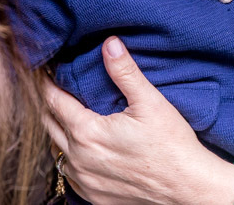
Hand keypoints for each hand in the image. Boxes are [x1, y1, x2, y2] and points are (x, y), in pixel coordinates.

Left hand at [41, 37, 233, 204]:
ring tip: (71, 116)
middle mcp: (79, 159)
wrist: (186, 185)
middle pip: (49, 124)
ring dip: (61, 132)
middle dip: (51, 104)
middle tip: (57, 88)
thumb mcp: (149, 101)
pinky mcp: (94, 196)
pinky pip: (70, 174)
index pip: (54, 101)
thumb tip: (110, 44)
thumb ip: (125, 71)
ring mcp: (85, 181)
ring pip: (57, 151)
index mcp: (87, 132)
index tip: (47, 72)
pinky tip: (85, 148)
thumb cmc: (171, 144)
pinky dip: (72, 157)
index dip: (48, 83)